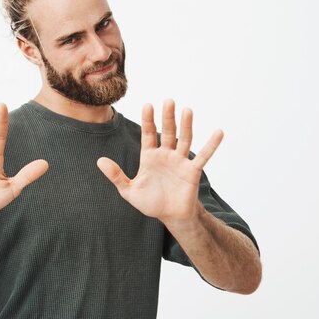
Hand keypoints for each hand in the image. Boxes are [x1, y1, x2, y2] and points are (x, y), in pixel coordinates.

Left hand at [97, 99, 222, 224]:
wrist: (170, 217)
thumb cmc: (151, 203)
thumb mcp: (128, 191)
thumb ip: (116, 176)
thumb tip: (99, 161)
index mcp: (149, 157)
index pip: (148, 134)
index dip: (148, 120)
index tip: (147, 105)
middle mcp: (165, 155)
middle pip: (167, 132)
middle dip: (167, 117)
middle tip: (168, 100)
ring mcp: (180, 161)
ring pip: (184, 139)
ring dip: (186, 125)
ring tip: (187, 110)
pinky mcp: (192, 171)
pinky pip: (203, 156)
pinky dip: (212, 145)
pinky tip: (219, 133)